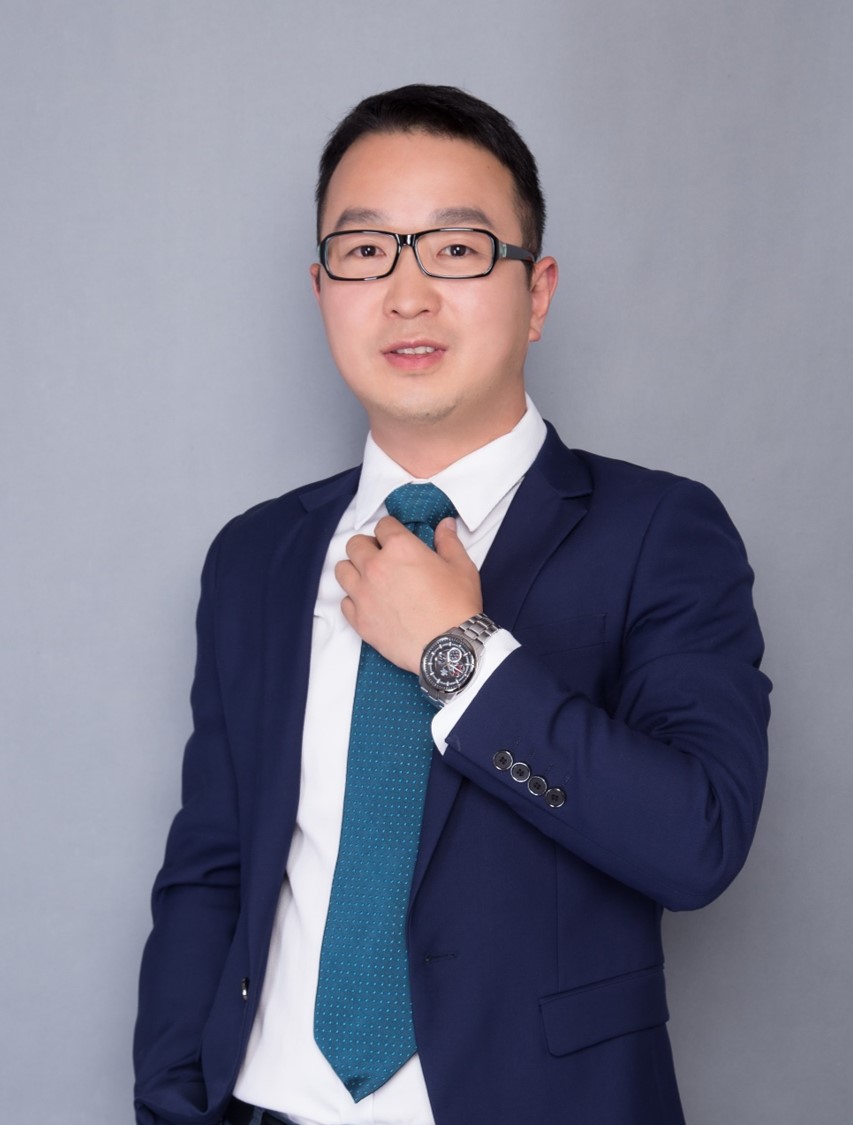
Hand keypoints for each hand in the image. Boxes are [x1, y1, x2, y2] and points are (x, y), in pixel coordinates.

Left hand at [336, 516, 482, 672]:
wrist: (448, 648)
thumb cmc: (457, 607)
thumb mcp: (461, 567)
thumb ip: (449, 542)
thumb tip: (446, 525)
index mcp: (400, 548)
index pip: (383, 525)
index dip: (391, 530)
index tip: (396, 538)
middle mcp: (376, 567)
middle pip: (355, 544)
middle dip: (368, 546)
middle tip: (382, 557)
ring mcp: (363, 594)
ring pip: (342, 570)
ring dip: (354, 570)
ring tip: (370, 578)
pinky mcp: (360, 619)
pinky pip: (344, 602)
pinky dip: (354, 600)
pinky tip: (370, 603)